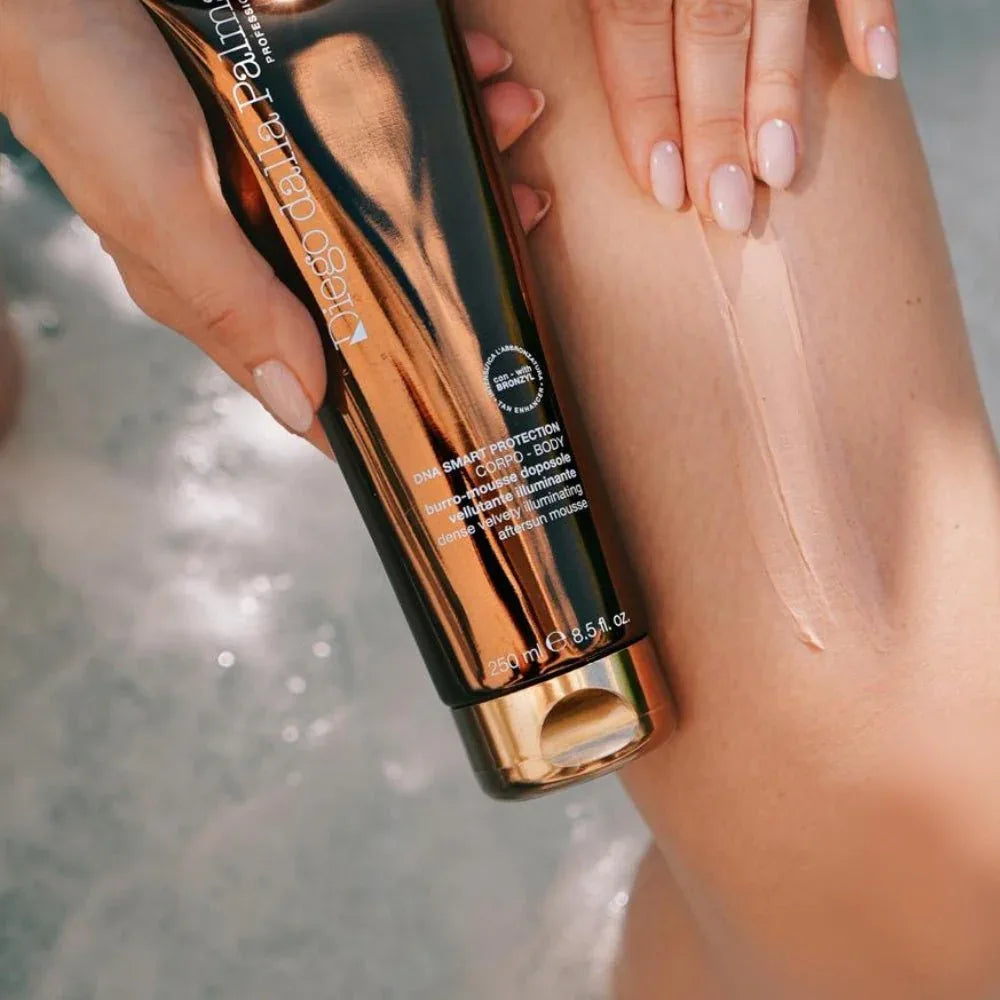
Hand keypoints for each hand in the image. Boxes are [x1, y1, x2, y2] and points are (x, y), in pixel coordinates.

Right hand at [0, 0, 548, 450]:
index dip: (384, 398)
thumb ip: (234, 303)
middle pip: (376, 281)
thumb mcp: (160, 210)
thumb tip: (303, 399)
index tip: (464, 396)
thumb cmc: (83, 93)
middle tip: (522, 209)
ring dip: (460, 160)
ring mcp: (277, 182)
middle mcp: (260, 245)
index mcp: (224, 292)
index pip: (315, 375)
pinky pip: (374, 123)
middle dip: (455, 253)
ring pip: (388, 197)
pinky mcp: (286, 120)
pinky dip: (427, 96)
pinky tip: (468, 71)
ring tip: (512, 118)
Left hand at [588, 0, 898, 231]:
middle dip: (717, 123)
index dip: (646, 106)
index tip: (661, 184)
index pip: (635, 18)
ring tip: (778, 169)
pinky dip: (868, 4)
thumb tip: (542, 56)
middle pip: (713, 25)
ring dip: (781, 89)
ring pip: (781, 0)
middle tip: (724, 209)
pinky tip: (876, 67)